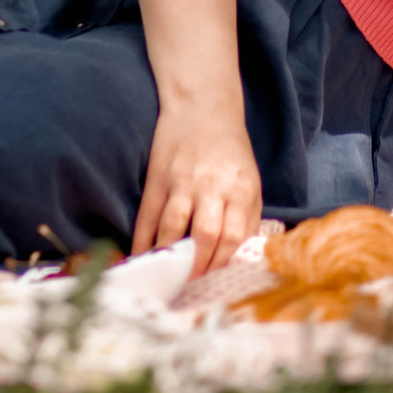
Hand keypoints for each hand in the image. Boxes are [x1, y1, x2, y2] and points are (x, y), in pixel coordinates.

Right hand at [133, 99, 261, 274]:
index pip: (233, 238)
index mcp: (240, 189)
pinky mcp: (158, 177)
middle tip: (191, 288)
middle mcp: (211, 187)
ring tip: (168, 278)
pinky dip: (143, 240)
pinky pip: (148, 216)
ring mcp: (181, 182)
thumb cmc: (230, 149)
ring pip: (173, 228)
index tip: (216, 284)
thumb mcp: (250, 180)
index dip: (223, 265)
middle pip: (205, 236)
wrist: (202, 104)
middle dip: (198, 268)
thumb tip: (237, 257)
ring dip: (170, 258)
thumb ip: (247, 217)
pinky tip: (141, 256)